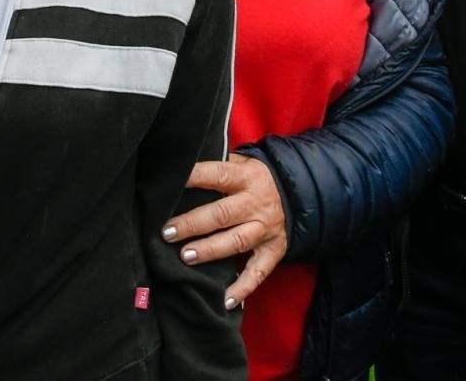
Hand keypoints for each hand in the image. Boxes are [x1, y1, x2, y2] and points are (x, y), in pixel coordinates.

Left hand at [161, 152, 286, 308]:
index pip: (217, 175)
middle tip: (168, 233)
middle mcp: (256, 203)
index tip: (171, 185)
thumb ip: (217, 167)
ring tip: (186, 257)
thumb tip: (180, 170)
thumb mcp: (241, 164)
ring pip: (237, 241)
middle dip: (193, 224)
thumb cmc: (254, 178)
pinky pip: (258, 272)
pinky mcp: (274, 251)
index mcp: (246, 177)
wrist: (298, 193)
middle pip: (222, 214)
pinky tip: (224, 300)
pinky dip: (243, 288)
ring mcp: (266, 229)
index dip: (194, 178)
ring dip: (211, 250)